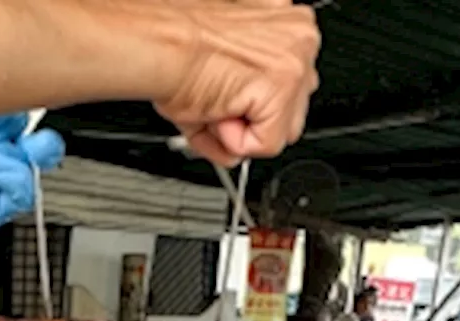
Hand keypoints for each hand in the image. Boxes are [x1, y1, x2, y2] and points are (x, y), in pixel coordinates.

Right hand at [153, 0, 320, 166]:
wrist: (160, 46)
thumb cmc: (176, 50)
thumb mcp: (217, 78)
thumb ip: (239, 113)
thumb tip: (234, 155)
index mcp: (286, 26)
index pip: (290, 89)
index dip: (253, 108)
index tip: (229, 101)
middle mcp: (299, 37)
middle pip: (292, 112)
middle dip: (253, 121)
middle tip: (218, 106)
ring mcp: (297, 60)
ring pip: (282, 131)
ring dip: (243, 130)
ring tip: (216, 102)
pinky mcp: (284, 84)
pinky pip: (267, 144)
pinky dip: (235, 141)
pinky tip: (217, 110)